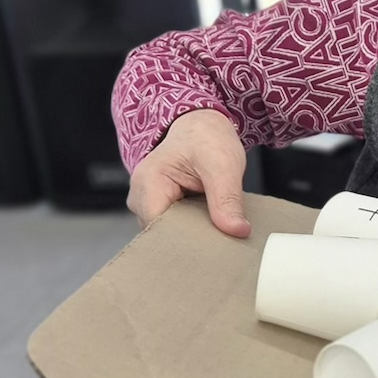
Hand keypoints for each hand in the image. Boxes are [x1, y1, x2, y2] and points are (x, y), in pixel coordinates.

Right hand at [127, 109, 249, 237]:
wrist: (201, 127)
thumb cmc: (206, 138)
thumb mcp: (223, 164)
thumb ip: (227, 199)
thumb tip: (237, 230)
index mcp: (148, 183)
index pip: (160, 231)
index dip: (187, 243)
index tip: (213, 250)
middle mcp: (140, 197)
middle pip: (162, 236)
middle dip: (192, 242)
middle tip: (221, 242)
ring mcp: (146, 205)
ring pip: (168, 236)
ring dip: (192, 237)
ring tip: (216, 231)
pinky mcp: (158, 210)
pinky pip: (173, 230)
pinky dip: (192, 231)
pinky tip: (208, 228)